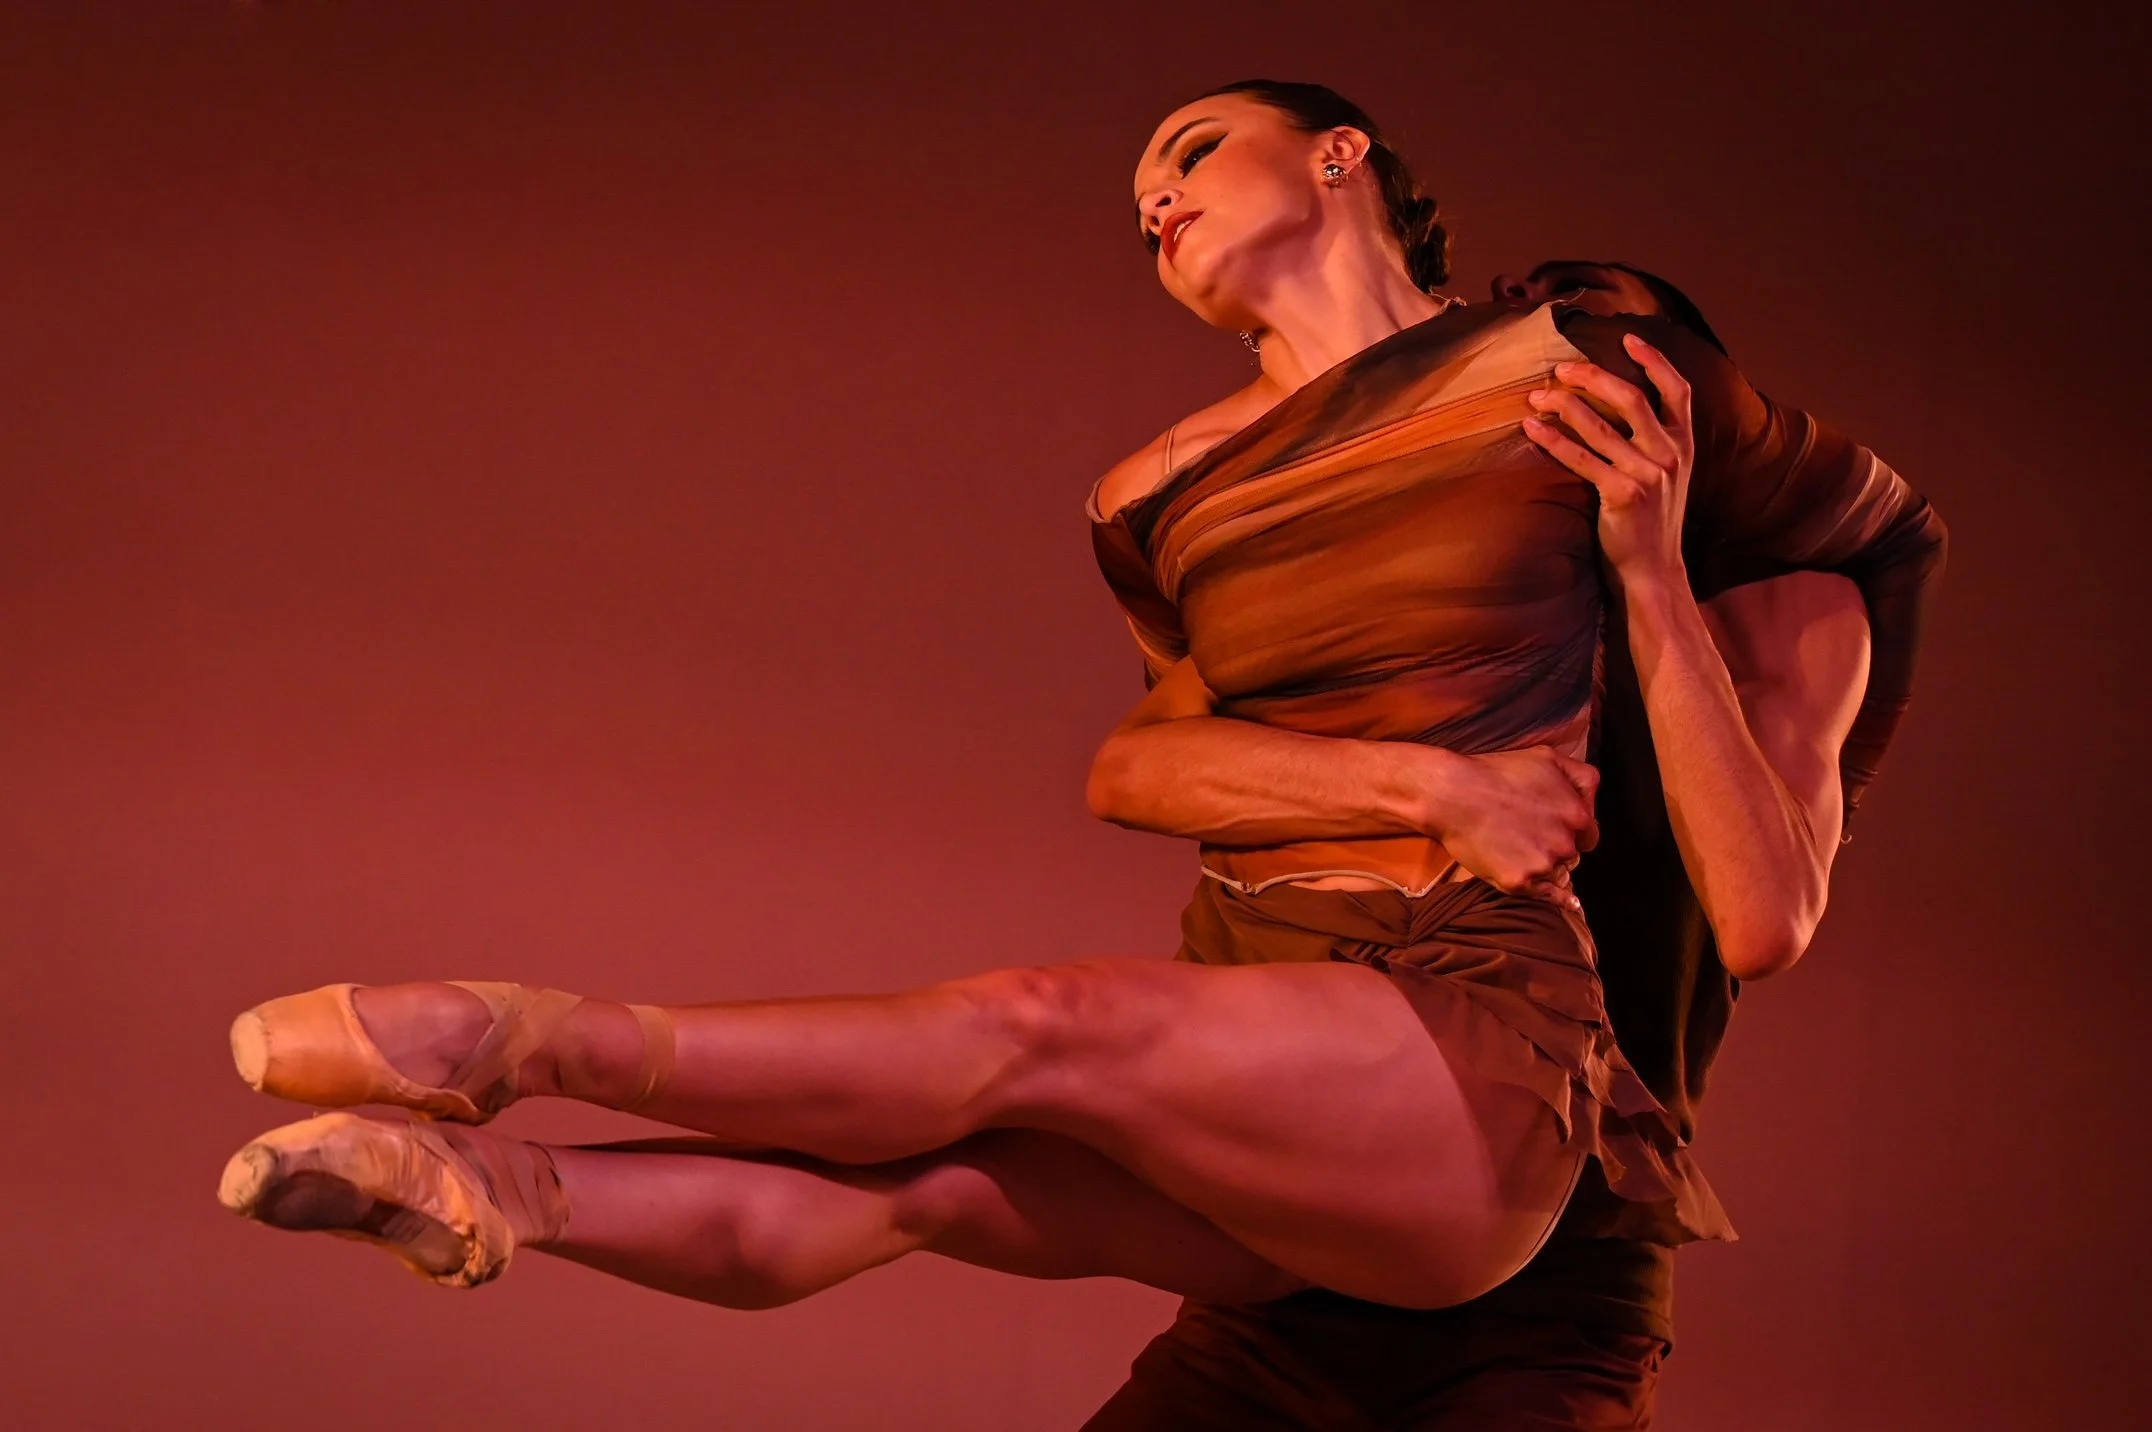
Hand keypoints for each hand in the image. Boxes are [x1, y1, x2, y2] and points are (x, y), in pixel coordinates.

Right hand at [1428, 747, 1600, 909]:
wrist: (1452, 793)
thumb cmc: (1496, 772)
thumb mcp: (1548, 757)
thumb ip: (1582, 778)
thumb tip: (1594, 806)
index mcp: (1577, 814)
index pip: (1589, 835)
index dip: (1572, 831)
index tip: (1551, 827)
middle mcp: (1565, 842)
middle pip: (1571, 855)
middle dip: (1556, 848)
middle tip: (1526, 834)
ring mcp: (1543, 864)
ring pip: (1556, 873)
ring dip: (1546, 866)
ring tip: (1517, 850)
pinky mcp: (1519, 882)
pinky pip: (1546, 896)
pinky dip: (1559, 900)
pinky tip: (1571, 905)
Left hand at [1523, 333, 1694, 584]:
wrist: (1654, 571)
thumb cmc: (1651, 522)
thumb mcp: (1668, 478)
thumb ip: (1655, 444)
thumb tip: (1621, 408)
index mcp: (1685, 445)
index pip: (1678, 391)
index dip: (1655, 361)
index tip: (1629, 338)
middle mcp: (1670, 455)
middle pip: (1631, 398)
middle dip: (1593, 377)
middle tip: (1561, 368)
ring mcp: (1648, 475)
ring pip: (1600, 426)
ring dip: (1564, 405)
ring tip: (1537, 395)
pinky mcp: (1622, 495)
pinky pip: (1581, 459)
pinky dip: (1554, 440)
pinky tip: (1532, 429)